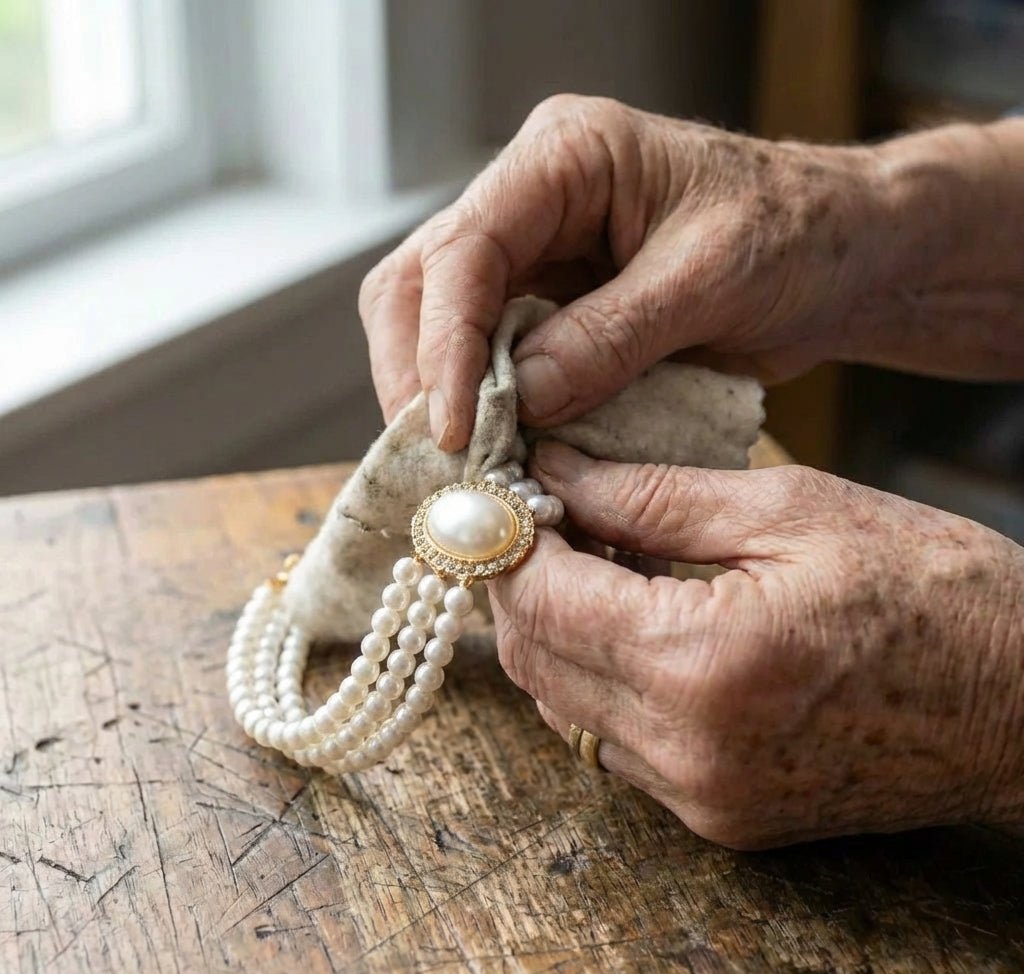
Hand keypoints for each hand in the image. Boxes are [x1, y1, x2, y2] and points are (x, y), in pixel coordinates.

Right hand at [359, 94, 966, 449]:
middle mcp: (530, 202)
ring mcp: (532, 258)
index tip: (454, 427)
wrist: (839, 256)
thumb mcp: (710, 279)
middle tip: (438, 460)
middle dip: (417, 376)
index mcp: (565, 157)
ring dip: (437, 399)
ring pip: (434, 324)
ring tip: (459, 468)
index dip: (444, 343)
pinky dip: (481, 411)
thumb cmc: (794, 235)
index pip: (465, 249)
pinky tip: (493, 454)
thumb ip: (612, 336)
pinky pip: (485, 361)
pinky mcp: (547, 311)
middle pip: (420, 284)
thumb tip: (520, 399)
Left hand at [488, 441, 1023, 848]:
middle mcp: (687, 752)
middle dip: (519, 580)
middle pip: (534, 660)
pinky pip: (614, 741)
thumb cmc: (935, 588)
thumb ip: (650, 495)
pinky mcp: (720, 816)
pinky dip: (600, 674)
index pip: (541, 601)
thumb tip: (554, 474)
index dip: (506, 539)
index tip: (510, 490)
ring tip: (598, 556)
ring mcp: (701, 798)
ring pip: (562, 707)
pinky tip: (637, 617)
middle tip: (544, 514)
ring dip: (555, 627)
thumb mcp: (789, 509)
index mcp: (703, 664)